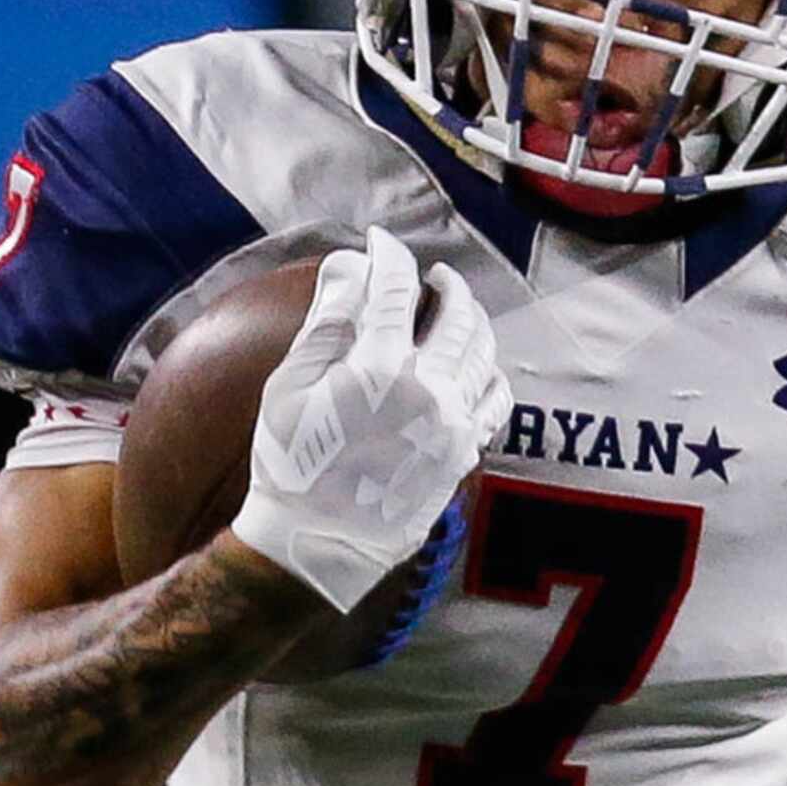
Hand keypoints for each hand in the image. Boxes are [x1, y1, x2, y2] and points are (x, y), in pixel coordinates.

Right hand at [232, 226, 511, 611]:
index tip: (380, 242)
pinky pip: (496, 400)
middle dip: (447, 285)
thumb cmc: (291, 465)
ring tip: (459, 311)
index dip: (388, 254)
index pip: (394, 287)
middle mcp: (427, 389)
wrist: (318, 544)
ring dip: (474, 322)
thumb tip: (350, 265)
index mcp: (378, 367)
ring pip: (483, 353)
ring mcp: (453, 423)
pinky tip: (476, 366)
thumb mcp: (290, 388)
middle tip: (433, 276)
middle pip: (457, 314)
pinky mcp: (464, 452)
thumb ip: (327, 321)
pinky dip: (490, 371)